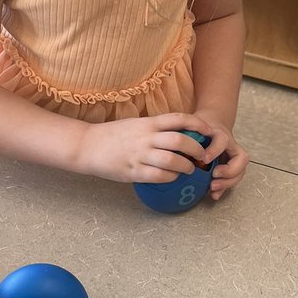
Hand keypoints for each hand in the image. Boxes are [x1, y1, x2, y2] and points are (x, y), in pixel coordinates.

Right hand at [76, 113, 212, 183]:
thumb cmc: (114, 135)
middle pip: (181, 141)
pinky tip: (172, 177)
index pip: (179, 119)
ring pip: (173, 161)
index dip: (198, 124)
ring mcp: (140, 155)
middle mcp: (146, 138)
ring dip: (186, 167)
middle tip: (202, 156)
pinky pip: (159, 176)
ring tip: (189, 169)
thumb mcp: (136, 124)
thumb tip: (180, 133)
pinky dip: (171, 177)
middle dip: (197, 150)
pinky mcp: (133, 171)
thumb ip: (155, 127)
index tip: (209, 131)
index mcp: (148, 123)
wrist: (87, 145)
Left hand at [192, 110, 249, 199]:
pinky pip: (234, 178)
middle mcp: (231, 145)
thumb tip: (177, 158)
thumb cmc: (200, 129)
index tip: (204, 159)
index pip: (222, 140)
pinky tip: (214, 195)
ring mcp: (234, 156)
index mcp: (219, 134)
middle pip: (241, 158)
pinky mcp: (232, 165)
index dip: (215, 150)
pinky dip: (225, 188)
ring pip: (241, 170)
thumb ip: (187, 141)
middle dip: (229, 171)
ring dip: (229, 182)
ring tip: (213, 188)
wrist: (212, 124)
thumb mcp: (192, 130)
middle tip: (214, 177)